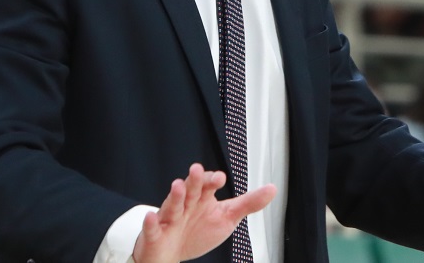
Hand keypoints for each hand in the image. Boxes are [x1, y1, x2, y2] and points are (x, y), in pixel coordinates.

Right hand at [132, 163, 275, 262]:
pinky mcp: (155, 234)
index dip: (211, 180)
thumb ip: (248, 203)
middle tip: (197, 170)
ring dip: (174, 196)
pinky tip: (151, 217)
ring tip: (177, 186)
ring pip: (171, 206)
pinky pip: (152, 228)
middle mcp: (184, 205)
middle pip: (189, 190)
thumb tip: (272, 189)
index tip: (219, 178)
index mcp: (201, 198)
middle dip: (193, 181)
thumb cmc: (198, 231)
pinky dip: (151, 223)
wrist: (171, 254)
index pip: (205, 185)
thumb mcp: (227, 217)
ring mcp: (169, 219)